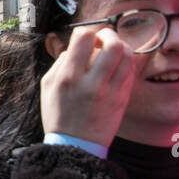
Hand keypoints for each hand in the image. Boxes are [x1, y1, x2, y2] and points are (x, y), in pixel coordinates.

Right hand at [40, 25, 140, 148]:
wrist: (75, 146)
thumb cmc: (59, 115)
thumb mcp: (47, 86)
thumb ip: (60, 62)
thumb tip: (74, 47)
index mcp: (68, 77)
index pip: (84, 38)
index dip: (86, 32)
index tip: (85, 38)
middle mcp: (91, 83)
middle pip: (112, 43)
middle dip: (109, 34)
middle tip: (104, 39)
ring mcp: (110, 91)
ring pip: (127, 55)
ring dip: (121, 47)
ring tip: (112, 51)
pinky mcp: (123, 99)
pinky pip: (131, 70)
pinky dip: (125, 62)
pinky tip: (117, 65)